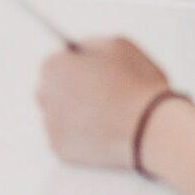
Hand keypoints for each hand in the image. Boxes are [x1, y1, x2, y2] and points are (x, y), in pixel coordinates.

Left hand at [36, 38, 173, 169]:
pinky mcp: (61, 150)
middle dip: (70, 91)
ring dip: (75, 115)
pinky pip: (69, 140)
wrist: (149, 128)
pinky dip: (82, 138)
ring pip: (59, 116)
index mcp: (54, 66)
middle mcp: (45, 94)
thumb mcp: (117, 46)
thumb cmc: (137, 85)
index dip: (76, 67)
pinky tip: (103, 133)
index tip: (89, 74)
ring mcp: (51, 124)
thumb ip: (92, 45)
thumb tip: (81, 51)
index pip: (56, 63)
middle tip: (96, 95)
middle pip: (51, 90)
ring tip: (104, 116)